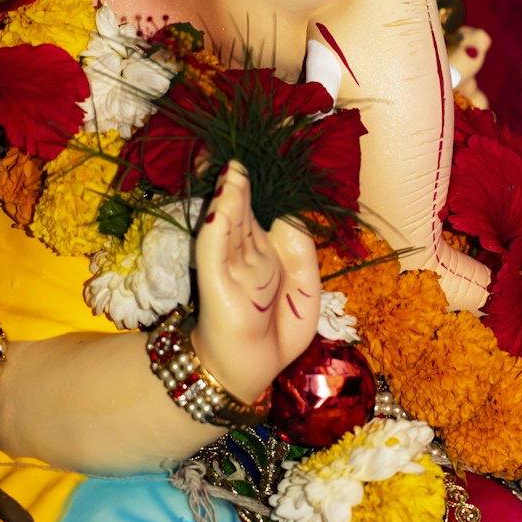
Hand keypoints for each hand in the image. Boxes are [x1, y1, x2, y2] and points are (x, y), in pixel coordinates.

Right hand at [192, 162, 320, 403]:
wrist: (251, 370)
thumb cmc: (276, 332)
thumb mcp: (306, 288)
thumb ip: (302, 251)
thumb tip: (288, 216)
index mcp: (266, 251)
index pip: (263, 211)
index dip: (262, 187)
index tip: (263, 159)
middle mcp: (245, 252)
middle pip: (243, 208)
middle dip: (240, 180)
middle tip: (235, 151)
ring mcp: (228, 263)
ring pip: (230, 219)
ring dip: (230, 191)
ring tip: (232, 164)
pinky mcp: (214, 277)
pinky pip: (215, 243)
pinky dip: (221, 218)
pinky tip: (226, 197)